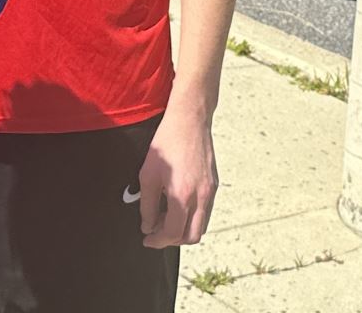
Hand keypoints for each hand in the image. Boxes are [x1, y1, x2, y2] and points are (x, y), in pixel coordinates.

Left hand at [138, 100, 218, 248]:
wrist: (190, 120)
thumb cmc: (168, 142)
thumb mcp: (148, 175)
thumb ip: (147, 205)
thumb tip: (148, 225)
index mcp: (182, 196)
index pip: (172, 234)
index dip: (157, 241)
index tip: (148, 238)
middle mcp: (200, 197)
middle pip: (191, 236)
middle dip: (172, 240)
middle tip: (157, 231)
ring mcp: (210, 191)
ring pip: (201, 226)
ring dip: (184, 229)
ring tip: (167, 217)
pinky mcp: (214, 184)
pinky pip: (206, 211)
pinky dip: (192, 216)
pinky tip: (178, 204)